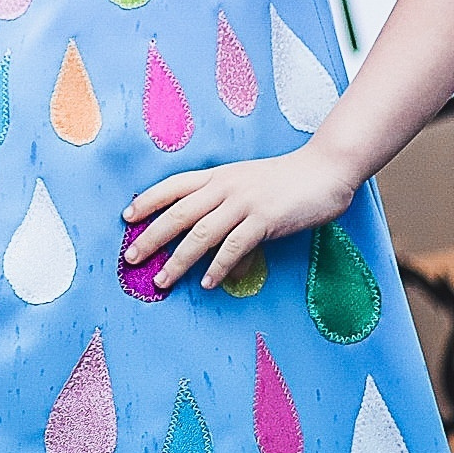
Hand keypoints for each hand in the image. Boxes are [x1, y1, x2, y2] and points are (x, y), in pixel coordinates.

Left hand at [123, 145, 361, 291]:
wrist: (326, 169)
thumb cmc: (288, 181)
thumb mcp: (251, 190)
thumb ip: (230, 218)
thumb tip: (219, 266)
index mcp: (219, 176)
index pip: (174, 185)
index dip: (149, 200)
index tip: (127, 217)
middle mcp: (226, 186)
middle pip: (179, 213)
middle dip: (152, 236)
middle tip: (130, 257)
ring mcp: (245, 202)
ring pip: (201, 234)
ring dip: (178, 260)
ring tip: (161, 281)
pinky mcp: (265, 219)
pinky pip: (234, 247)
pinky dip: (218, 268)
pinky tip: (208, 283)